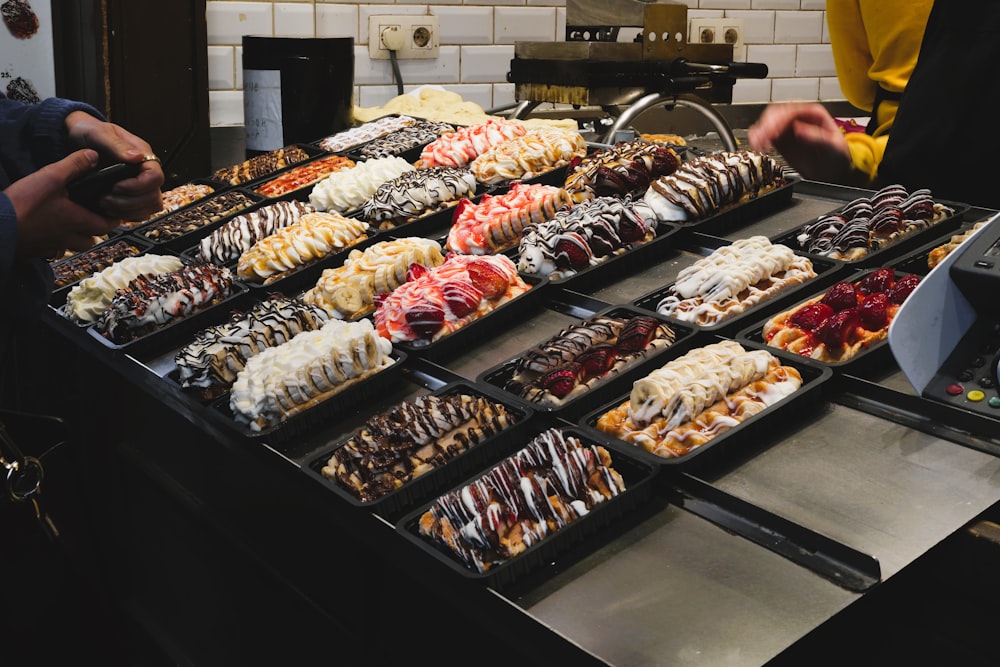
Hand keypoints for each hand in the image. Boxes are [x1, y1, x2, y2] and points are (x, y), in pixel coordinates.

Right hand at [6, 149, 120, 258]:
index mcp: (76, 221)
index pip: (106, 225)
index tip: (114, 213)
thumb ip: (74, 166)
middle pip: (90, 241)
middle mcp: (66, 238)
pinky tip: (46, 232)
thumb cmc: (23, 205)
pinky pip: (50, 251)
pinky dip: (53, 244)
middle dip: (94, 231)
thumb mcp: (50, 177)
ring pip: (70, 247)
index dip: (113, 219)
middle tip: (92, 219)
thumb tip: (93, 156)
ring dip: (74, 239)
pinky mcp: (33, 250)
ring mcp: (49, 246)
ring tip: (69, 225)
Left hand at [64, 111, 163, 219]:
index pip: (155, 177)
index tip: (117, 187)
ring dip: (128, 210)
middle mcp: (144, 171)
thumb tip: (137, 157)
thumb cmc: (89, 132)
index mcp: (143, 155)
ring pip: (150, 207)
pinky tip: (110, 209)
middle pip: (154, 196)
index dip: (138, 186)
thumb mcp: (99, 133)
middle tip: (107, 199)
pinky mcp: (132, 195)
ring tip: (106, 204)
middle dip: (130, 202)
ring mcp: (140, 184)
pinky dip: (126, 214)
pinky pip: (140, 212)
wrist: (76, 138)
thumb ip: (117, 145)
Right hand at [747, 103, 852, 182]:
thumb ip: (816, 137)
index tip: (772, 132)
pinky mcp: (780, 140)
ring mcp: (788, 129)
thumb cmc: (837, 157)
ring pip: (767, 123)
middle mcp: (799, 118)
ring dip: (759, 132)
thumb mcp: (832, 147)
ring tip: (757, 143)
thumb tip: (799, 130)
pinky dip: (758, 138)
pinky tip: (756, 145)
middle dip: (766, 125)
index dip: (779, 120)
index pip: (791, 111)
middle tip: (762, 139)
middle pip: (776, 114)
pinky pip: (765, 134)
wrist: (834, 173)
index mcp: (813, 114)